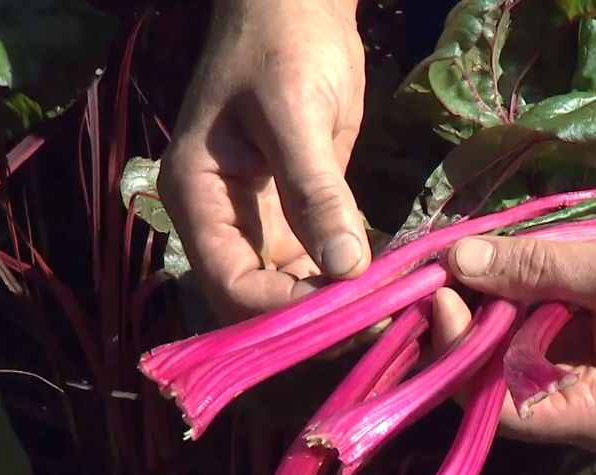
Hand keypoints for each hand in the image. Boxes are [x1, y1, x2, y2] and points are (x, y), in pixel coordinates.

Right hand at [159, 0, 368, 321]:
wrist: (297, 6)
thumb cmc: (283, 46)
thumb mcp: (296, 113)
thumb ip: (315, 191)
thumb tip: (346, 269)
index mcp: (198, 200)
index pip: (231, 288)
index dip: (286, 313)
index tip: (351, 315)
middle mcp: (224, 224)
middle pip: (260, 304)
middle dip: (316, 321)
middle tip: (384, 321)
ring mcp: (262, 224)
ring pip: (294, 293)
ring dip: (340, 307)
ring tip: (397, 309)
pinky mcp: (300, 217)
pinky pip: (323, 266)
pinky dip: (354, 280)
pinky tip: (394, 285)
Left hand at [431, 220, 595, 450]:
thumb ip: (536, 267)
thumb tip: (454, 261)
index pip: (496, 406)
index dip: (459, 353)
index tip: (444, 291)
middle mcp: (585, 407)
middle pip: (497, 378)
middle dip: (469, 321)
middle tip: (444, 261)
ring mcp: (590, 375)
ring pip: (514, 347)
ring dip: (492, 302)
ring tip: (468, 253)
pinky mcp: (594, 343)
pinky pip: (541, 324)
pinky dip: (522, 291)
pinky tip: (505, 257)